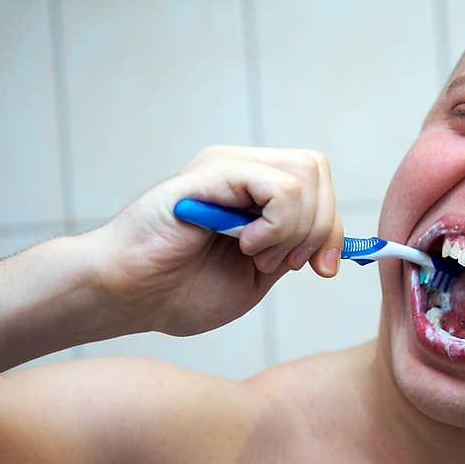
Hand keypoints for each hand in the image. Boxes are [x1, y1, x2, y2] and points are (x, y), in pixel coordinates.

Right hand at [87, 146, 343, 335]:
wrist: (130, 296)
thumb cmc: (180, 291)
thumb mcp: (256, 278)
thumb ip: (293, 252)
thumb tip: (334, 243)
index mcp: (256, 194)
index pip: (320, 187)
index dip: (333, 230)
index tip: (322, 270)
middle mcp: (245, 171)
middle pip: (318, 172)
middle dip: (319, 229)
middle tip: (282, 266)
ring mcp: (229, 167)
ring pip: (305, 176)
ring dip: (294, 230)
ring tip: (256, 256)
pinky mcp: (213, 172)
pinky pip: (277, 185)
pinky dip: (278, 224)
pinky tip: (246, 245)